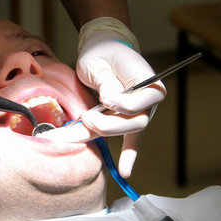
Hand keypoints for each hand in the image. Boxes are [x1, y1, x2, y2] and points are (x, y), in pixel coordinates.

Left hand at [38, 18, 165, 176]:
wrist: (103, 48)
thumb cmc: (102, 53)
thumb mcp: (100, 62)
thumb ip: (107, 83)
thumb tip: (109, 102)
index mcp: (148, 81)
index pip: (143, 101)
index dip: (123, 104)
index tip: (105, 99)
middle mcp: (147, 99)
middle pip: (135, 123)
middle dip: (108, 125)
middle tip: (87, 117)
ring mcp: (137, 112)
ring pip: (124, 132)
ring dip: (100, 135)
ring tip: (73, 135)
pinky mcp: (124, 120)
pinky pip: (127, 140)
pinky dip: (127, 155)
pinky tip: (125, 172)